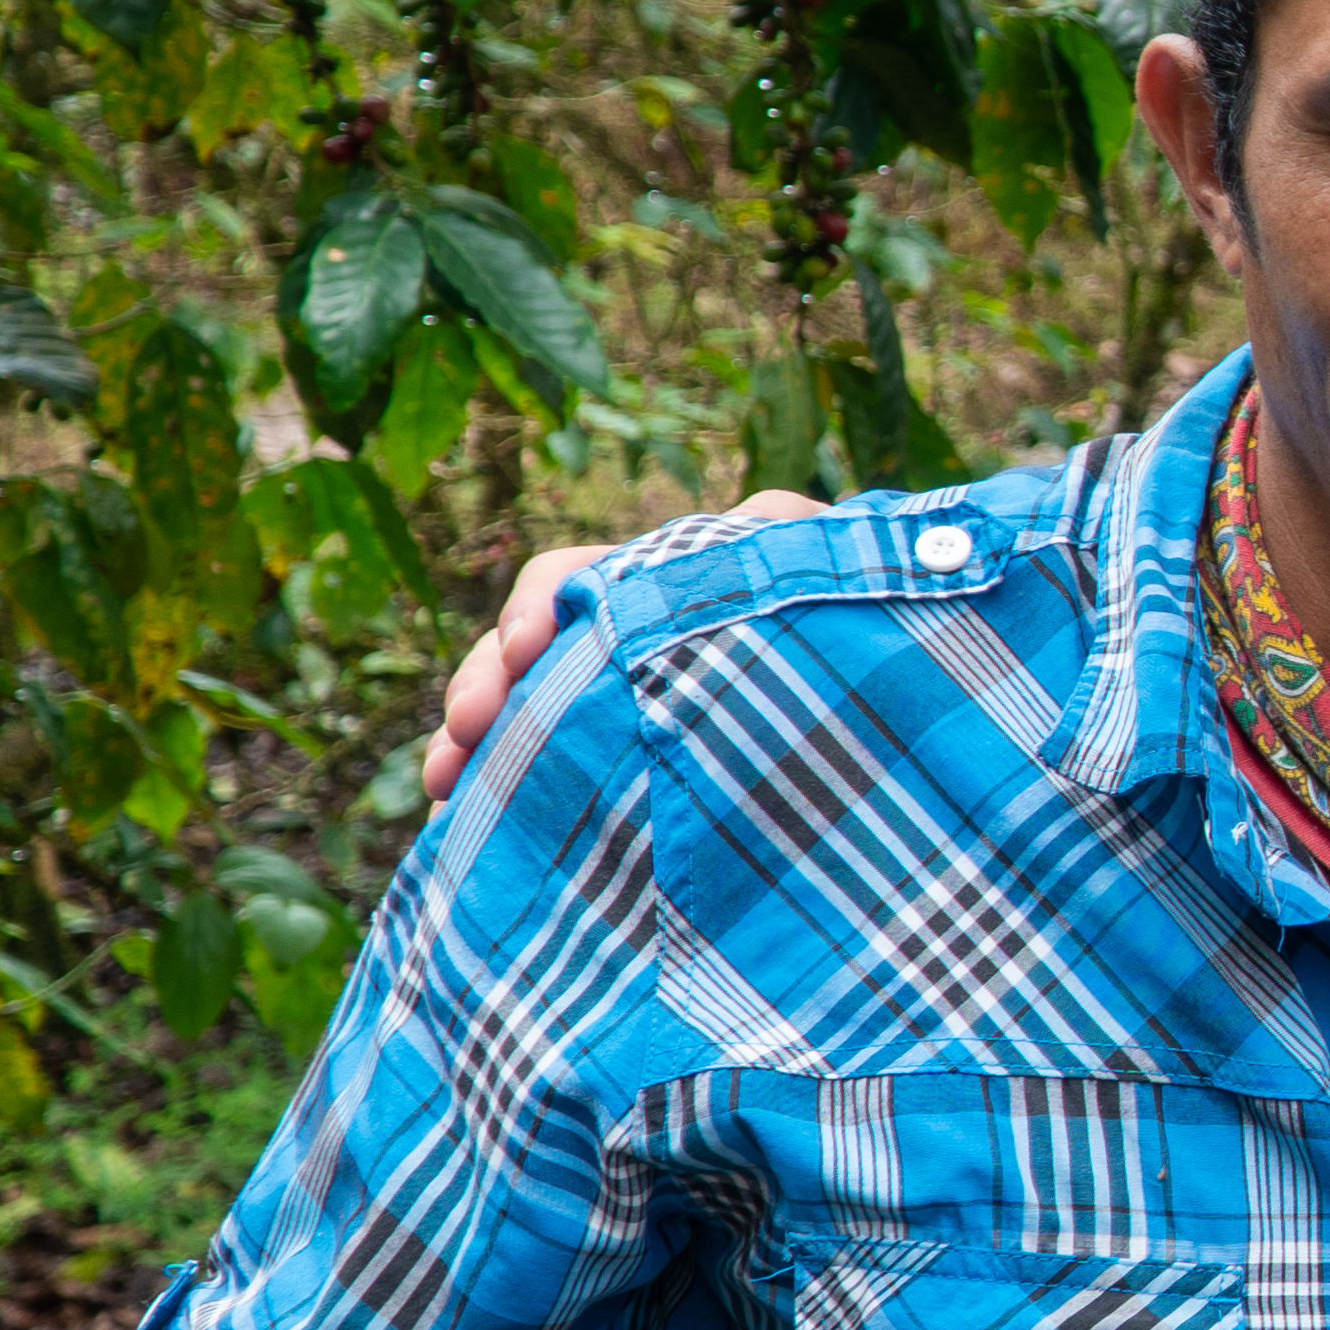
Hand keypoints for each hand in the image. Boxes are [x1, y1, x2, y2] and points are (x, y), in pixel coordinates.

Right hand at [414, 491, 824, 800]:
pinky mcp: (615, 775)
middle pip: (522, 653)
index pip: (569, 583)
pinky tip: (463, 814)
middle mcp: (618, 647)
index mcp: (655, 589)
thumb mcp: (826, 568)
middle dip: (483, 683)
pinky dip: (497, 790)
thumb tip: (754, 515)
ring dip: (471, 743)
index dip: (537, 608)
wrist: (880, 714)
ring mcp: (611, 713)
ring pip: (518, 718)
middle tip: (467, 728)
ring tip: (448, 782)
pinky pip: (541, 778)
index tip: (526, 649)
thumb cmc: (855, 624)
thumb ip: (786, 530)